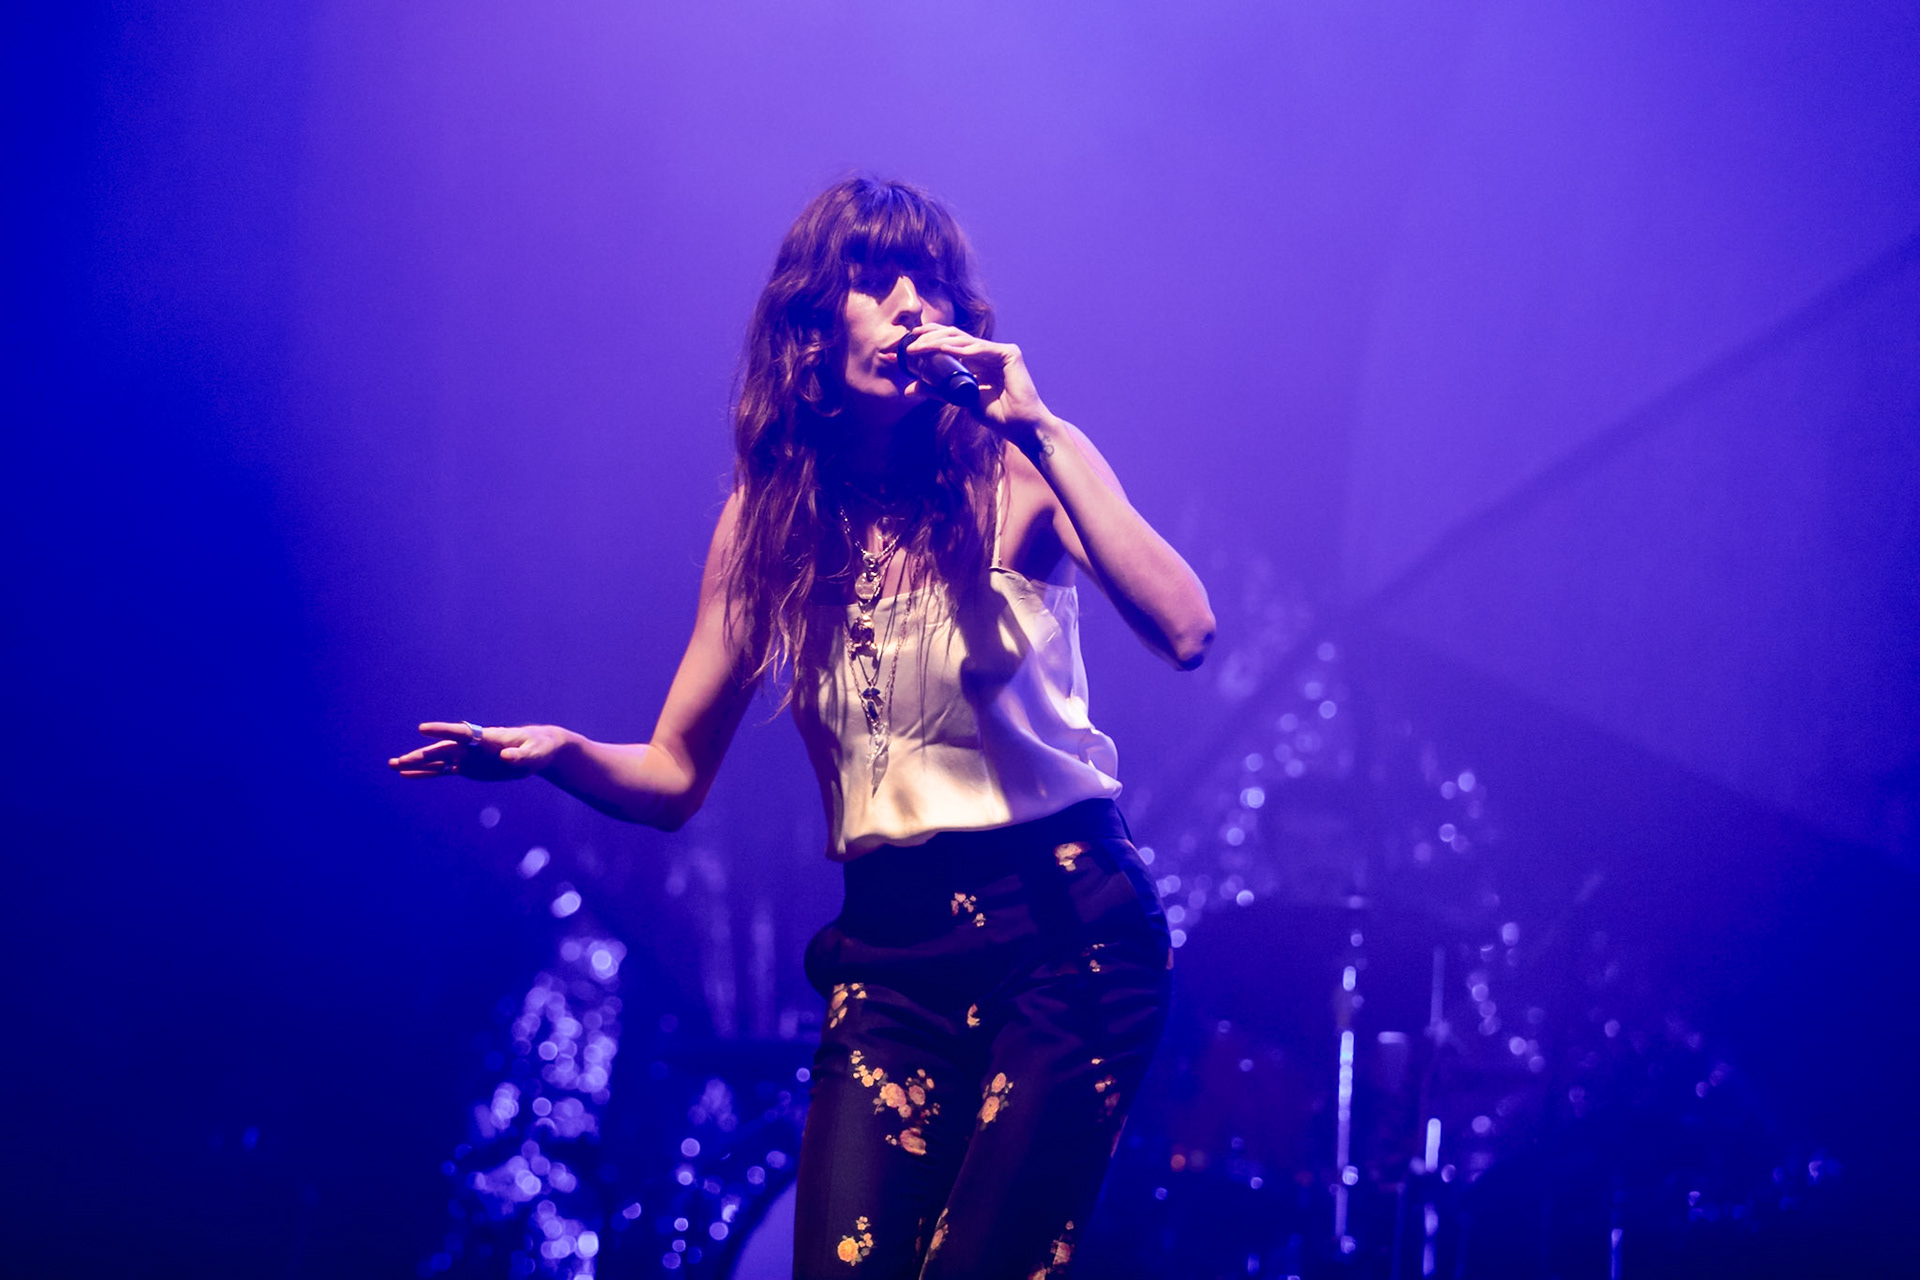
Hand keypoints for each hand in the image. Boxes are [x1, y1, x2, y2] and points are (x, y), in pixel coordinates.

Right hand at [387, 721, 568, 780]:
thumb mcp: (533, 753)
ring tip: (392, 765)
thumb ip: (520, 756)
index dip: (443, 731)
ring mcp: (467, 757)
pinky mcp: (467, 768)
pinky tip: (407, 775)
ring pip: (437, 760)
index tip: (423, 728)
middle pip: (442, 749)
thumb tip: (506, 758)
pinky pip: (443, 771)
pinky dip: (426, 773)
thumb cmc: (538, 748)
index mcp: (487, 738)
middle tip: (398, 761)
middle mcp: (472, 746)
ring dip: (416, 763)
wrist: (537, 751)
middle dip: (421, 755)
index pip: (462, 733)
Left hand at [903, 325, 1054, 442]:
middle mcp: (987, 352)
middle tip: (908, 344)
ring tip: (918, 347)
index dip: (928, 340)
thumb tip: (908, 390)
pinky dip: (962, 349)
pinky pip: (981, 349)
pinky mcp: (1009, 354)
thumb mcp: (960, 399)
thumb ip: (937, 391)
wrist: (1020, 427)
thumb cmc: (997, 415)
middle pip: (954, 337)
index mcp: (976, 360)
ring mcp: (998, 351)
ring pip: (964, 341)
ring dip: (938, 343)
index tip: (905, 345)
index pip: (949, 343)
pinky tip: (944, 350)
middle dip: (929, 338)